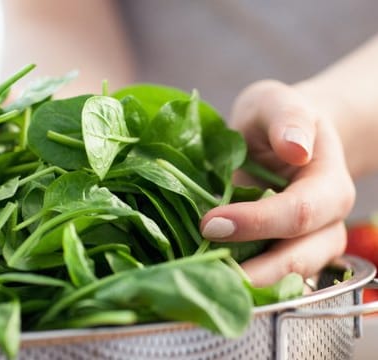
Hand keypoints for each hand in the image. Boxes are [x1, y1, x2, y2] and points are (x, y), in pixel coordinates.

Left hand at [200, 80, 354, 285]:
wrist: (286, 140)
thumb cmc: (279, 119)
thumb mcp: (277, 103)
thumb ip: (287, 117)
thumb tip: (296, 148)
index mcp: (330, 186)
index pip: (299, 213)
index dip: (258, 223)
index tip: (211, 223)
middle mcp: (326, 225)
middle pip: (299, 259)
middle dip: (254, 271)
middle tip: (204, 272)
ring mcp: (307, 246)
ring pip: (286, 279)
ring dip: (246, 284)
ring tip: (203, 283)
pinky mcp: (283, 256)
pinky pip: (269, 279)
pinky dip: (242, 282)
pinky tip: (209, 279)